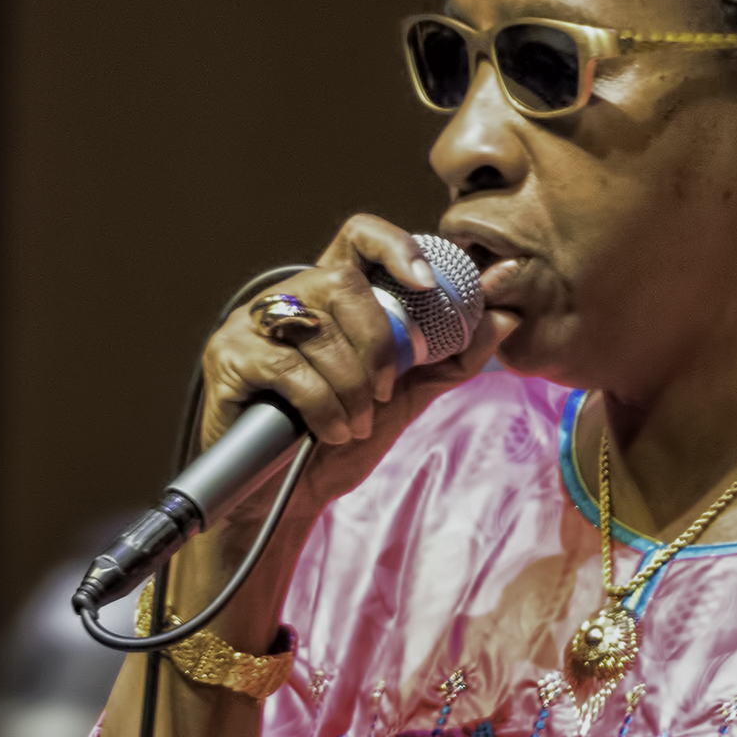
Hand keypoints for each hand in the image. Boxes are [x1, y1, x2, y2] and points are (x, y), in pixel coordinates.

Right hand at [198, 213, 511, 525]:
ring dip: (351, 389)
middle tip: (383, 392)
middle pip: (344, 282)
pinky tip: (328, 431)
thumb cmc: (339, 443)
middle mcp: (290, 297)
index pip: (361, 236)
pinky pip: (290, 369)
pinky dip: (322, 407)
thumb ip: (453, 354)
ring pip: (320, 331)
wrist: (288, 500)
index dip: (396, 247)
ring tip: (353, 423)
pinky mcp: (229, 357)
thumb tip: (508, 311)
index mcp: (332, 296)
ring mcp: (253, 323)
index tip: (428, 284)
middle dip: (378, 345)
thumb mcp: (408, 396)